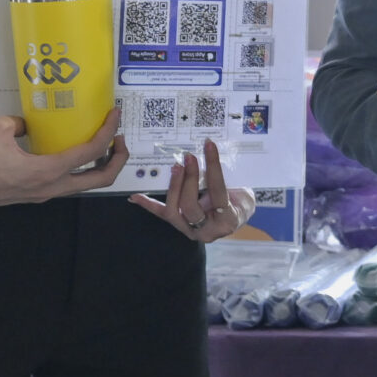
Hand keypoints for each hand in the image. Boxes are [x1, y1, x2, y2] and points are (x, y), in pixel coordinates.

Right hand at [0, 108, 128, 211]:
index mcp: (47, 171)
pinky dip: (79, 170)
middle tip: (121, 139)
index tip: (115, 115)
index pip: (92, 152)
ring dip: (100, 166)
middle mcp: (52, 187)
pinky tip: (72, 153)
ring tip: (102, 145)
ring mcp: (45, 194)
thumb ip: (23, 121)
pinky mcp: (36, 195)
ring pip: (86, 185)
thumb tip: (31, 122)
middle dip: (119, 159)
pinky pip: (67, 184)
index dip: (109, 131)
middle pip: (101, 179)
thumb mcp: (0, 128)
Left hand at [133, 137, 256, 241]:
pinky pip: (162, 214)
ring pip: (173, 211)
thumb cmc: (241, 202)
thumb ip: (226, 180)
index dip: (212, 168)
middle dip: (188, 180)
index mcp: (227, 220)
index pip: (217, 191)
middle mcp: (206, 230)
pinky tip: (135, 197)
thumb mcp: (242, 192)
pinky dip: (148, 205)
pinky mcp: (179, 225)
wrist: (237, 218)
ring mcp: (190, 230)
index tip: (209, 146)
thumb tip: (210, 154)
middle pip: (190, 205)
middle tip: (188, 158)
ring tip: (176, 167)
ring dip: (173, 187)